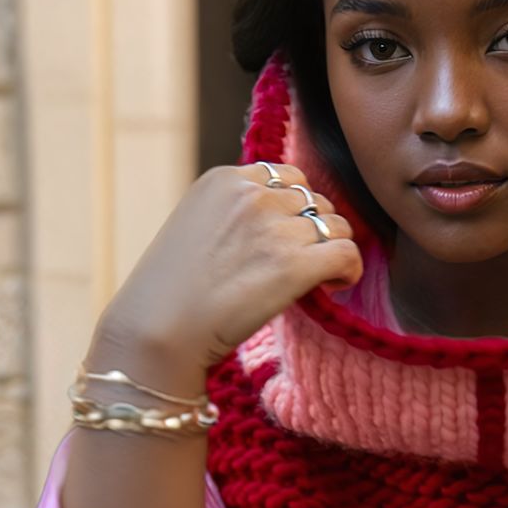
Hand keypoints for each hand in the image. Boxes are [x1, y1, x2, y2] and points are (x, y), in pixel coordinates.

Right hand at [91, 162, 364, 388]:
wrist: (159, 330)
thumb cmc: (170, 293)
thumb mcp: (194, 227)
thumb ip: (234, 213)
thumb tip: (280, 223)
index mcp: (226, 179)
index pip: (286, 177)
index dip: (295, 209)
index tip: (287, 239)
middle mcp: (253, 195)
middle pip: (315, 200)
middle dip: (315, 231)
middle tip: (303, 264)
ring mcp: (276, 228)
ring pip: (337, 225)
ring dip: (332, 251)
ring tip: (317, 278)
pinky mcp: (295, 264)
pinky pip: (347, 253)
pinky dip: (349, 270)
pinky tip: (334, 286)